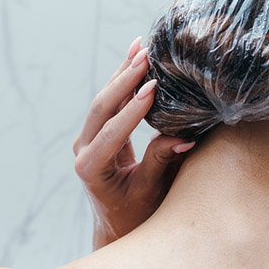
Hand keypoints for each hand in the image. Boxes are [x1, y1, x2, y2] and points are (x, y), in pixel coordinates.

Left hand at [73, 36, 194, 249]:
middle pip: (101, 107)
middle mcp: (83, 149)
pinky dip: (122, 80)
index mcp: (91, 167)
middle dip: (124, 78)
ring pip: (104, 99)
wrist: (117, 223)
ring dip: (122, 72)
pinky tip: (134, 58)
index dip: (132, 109)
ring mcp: (87, 138)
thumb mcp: (150, 190)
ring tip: (140, 46)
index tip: (152, 87)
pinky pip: (109, 102)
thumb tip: (185, 136)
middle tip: (145, 54)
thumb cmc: (136, 213)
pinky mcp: (97, 132)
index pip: (112, 132)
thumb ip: (162, 161)